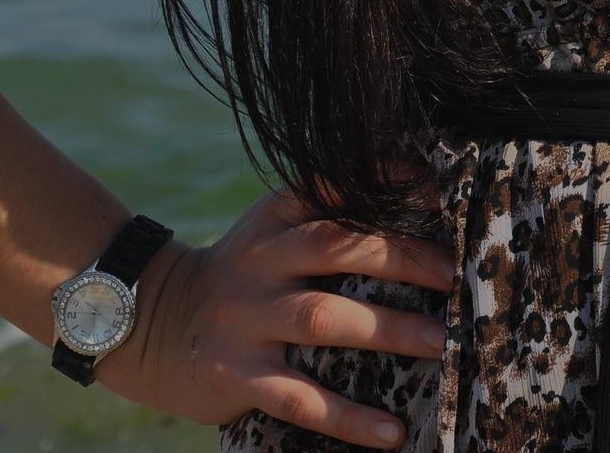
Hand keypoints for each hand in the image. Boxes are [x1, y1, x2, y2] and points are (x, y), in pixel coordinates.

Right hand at [100, 168, 456, 448]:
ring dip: (389, 330)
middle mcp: (262, 260)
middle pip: (338, 246)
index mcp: (276, 216)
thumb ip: (329, 206)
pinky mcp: (237, 374)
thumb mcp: (273, 226)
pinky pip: (300, 397)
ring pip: (325, 319)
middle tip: (455, 275)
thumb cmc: (243, 272)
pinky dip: (348, 417)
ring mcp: (247, 318)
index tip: (442, 192)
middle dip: (403, 257)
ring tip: (442, 344)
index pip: (336, 188)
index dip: (388, 185)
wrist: (154, 323)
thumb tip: (414, 182)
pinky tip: (391, 432)